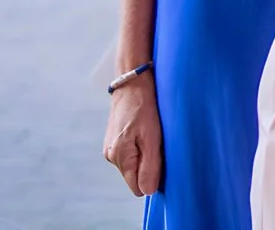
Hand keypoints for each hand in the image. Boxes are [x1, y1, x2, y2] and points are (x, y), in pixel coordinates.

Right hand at [102, 77, 163, 195]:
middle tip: (160, 145)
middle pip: (135, 177)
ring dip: (146, 156)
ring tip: (153, 136)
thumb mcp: (152, 137)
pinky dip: (142, 147)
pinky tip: (147, 132)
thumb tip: (147, 191)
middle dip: (150, 167)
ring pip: (134, 165)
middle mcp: (111, 156)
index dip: (152, 179)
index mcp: (119, 157)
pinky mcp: (115, 139)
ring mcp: (112, 147)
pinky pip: (132, 153)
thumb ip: (150, 166)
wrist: (133, 82)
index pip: (137, 187)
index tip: (163, 162)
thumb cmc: (145, 107)